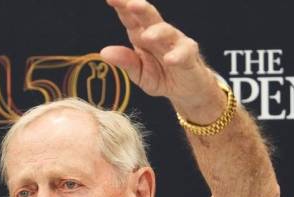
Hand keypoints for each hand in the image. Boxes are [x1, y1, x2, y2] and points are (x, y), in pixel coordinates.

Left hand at [100, 0, 217, 108]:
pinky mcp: (189, 56)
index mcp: (142, 35)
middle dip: (140, 8)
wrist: (187, 90)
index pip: (130, 17)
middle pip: (149, 17)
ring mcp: (175, 43)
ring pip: (167, 32)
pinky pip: (184, 53)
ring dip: (158, 33)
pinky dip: (177, 55)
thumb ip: (125, 61)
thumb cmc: (161, 76)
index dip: (121, 6)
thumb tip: (104, 52)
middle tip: (130, 4)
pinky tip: (170, 59)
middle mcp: (159, 34)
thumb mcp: (139, 73)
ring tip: (147, 37)